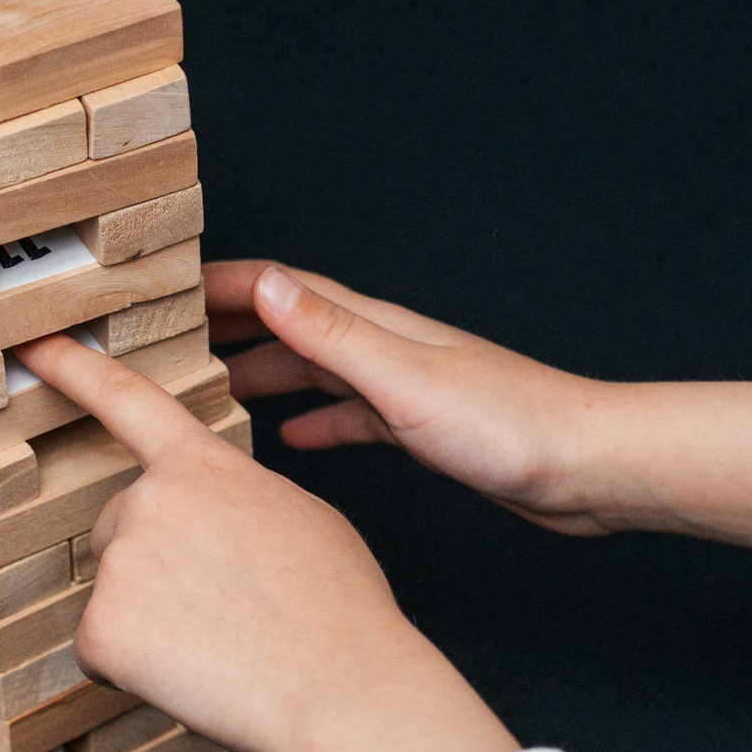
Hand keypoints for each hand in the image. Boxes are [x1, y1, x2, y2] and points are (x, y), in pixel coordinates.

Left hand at [13, 334, 517, 751]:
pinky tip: (193, 672)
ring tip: (221, 644)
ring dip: (153, 619)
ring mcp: (119, 565)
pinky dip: (137, 668)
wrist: (339, 687)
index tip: (34, 348)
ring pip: (117, 592)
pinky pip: (104, 648)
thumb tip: (215, 514)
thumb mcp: (300, 513)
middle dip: (158, 564)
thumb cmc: (338, 608)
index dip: (74, 369)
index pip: (127, 401)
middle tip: (225, 608)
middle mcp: (149, 501)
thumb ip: (236, 494)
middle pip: (124, 526)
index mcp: (203, 467)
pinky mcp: (99, 630)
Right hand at [207, 261, 625, 533]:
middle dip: (232, 330)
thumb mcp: (405, 379)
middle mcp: (389, 348)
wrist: (587, 469)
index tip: (165, 289)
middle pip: (294, 327)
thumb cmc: (510, 424)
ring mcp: (408, 388)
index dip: (225, 285)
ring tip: (213, 395)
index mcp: (378, 327)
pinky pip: (353, 418)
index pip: (285, 289)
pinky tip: (292, 441)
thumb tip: (265, 282)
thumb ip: (332, 334)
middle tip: (171, 345)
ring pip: (318, 374)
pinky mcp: (425, 430)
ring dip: (265, 378)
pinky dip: (316, 424)